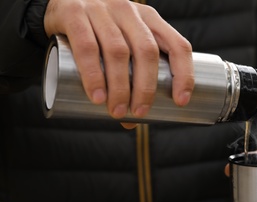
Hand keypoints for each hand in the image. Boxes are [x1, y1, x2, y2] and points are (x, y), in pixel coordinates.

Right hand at [44, 0, 193, 123]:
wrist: (61, 2)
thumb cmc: (99, 31)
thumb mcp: (123, 42)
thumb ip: (130, 77)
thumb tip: (132, 123)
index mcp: (150, 18)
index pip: (178, 44)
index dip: (184, 74)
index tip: (181, 101)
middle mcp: (129, 11)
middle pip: (147, 51)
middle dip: (146, 87)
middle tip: (140, 113)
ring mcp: (102, 9)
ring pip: (118, 51)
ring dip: (120, 87)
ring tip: (118, 111)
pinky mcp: (74, 13)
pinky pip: (87, 46)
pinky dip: (94, 75)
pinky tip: (98, 96)